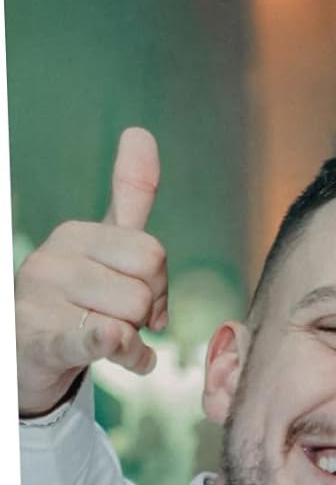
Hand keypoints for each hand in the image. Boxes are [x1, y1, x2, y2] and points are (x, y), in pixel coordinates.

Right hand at [13, 127, 166, 417]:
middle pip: (144, 291)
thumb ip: (129, 197)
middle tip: (119, 322)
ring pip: (129, 323)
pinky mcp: (40, 341)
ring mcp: (41, 301)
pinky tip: (109, 341)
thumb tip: (141, 132)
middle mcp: (52, 260)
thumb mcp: (105, 245)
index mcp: (76, 234)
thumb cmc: (77, 297)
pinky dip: (104, 342)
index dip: (158, 287)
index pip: (153, 256)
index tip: (138, 296)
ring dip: (130, 345)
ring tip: (103, 342)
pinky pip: (86, 337)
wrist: (28, 351)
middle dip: (144, 316)